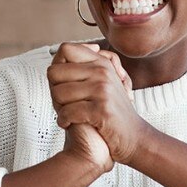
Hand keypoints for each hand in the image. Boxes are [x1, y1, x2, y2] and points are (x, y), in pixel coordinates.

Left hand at [48, 43, 150, 166]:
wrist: (133, 137)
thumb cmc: (110, 112)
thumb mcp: (101, 83)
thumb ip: (83, 67)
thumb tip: (62, 52)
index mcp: (101, 63)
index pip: (65, 49)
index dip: (57, 66)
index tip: (64, 82)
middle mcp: (102, 73)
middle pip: (54, 72)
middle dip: (54, 91)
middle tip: (64, 104)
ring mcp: (103, 90)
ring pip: (58, 93)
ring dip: (58, 108)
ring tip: (70, 114)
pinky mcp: (101, 110)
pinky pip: (67, 112)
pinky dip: (64, 121)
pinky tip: (70, 124)